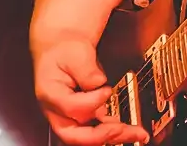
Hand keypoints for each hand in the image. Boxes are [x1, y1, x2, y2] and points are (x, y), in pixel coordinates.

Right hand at [33, 36, 150, 144]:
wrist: (63, 50)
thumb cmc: (65, 51)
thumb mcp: (75, 52)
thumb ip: (86, 69)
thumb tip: (99, 82)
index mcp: (50, 94)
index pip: (72, 108)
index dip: (92, 101)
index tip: (106, 89)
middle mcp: (57, 111)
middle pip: (74, 135)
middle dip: (101, 135)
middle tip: (122, 129)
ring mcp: (69, 117)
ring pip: (88, 137)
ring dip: (113, 136)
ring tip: (137, 133)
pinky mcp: (83, 118)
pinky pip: (97, 130)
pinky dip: (114, 131)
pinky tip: (130, 129)